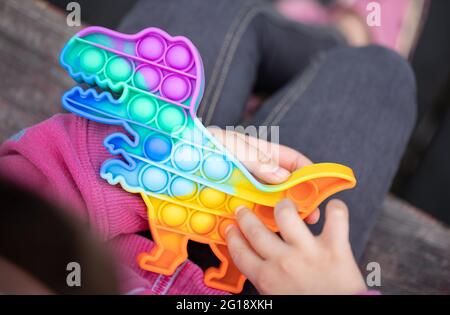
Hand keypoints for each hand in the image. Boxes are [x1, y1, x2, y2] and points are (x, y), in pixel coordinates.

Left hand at [208, 127, 318, 223]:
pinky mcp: (231, 199)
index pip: (293, 161)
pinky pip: (248, 210)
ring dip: (279, 213)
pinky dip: (257, 220)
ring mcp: (244, 186)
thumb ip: (257, 160)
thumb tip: (284, 179)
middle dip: (299, 198)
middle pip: (285, 185)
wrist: (171, 154)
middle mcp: (256, 171)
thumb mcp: (232, 146)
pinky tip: (262, 231)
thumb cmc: (202, 143)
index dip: (309, 173)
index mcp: (261, 153)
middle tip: (309, 217)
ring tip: (288, 228)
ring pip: (269, 201)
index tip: (319, 190)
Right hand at [226, 198, 366, 294]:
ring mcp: (308, 252)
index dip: (232, 237)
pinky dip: (335, 208)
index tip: (231, 229)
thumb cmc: (308, 309)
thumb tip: (259, 267)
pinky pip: (335, 217)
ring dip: (283, 206)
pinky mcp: (335, 248)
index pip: (240, 251)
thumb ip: (266, 281)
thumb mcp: (275, 298)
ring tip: (283, 205)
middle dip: (245, 216)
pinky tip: (331, 208)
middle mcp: (283, 262)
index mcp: (266, 278)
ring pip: (286, 214)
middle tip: (243, 210)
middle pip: (255, 230)